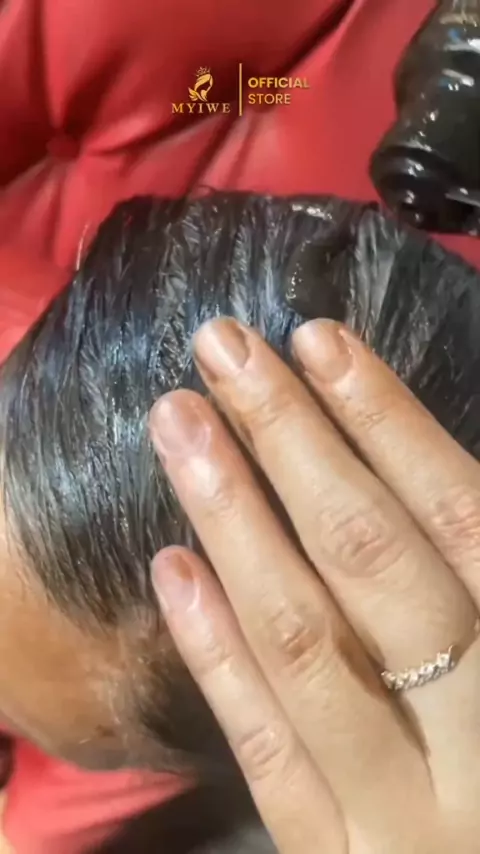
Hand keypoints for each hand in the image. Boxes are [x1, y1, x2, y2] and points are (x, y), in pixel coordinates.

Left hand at [149, 317, 479, 852]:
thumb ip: (474, 563)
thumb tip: (413, 460)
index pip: (458, 513)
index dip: (387, 420)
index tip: (318, 342)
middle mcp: (474, 732)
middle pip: (369, 557)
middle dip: (291, 439)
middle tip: (224, 350)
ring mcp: (399, 805)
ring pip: (303, 641)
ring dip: (231, 516)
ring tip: (178, 424)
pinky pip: (268, 751)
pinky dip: (215, 653)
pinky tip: (173, 566)